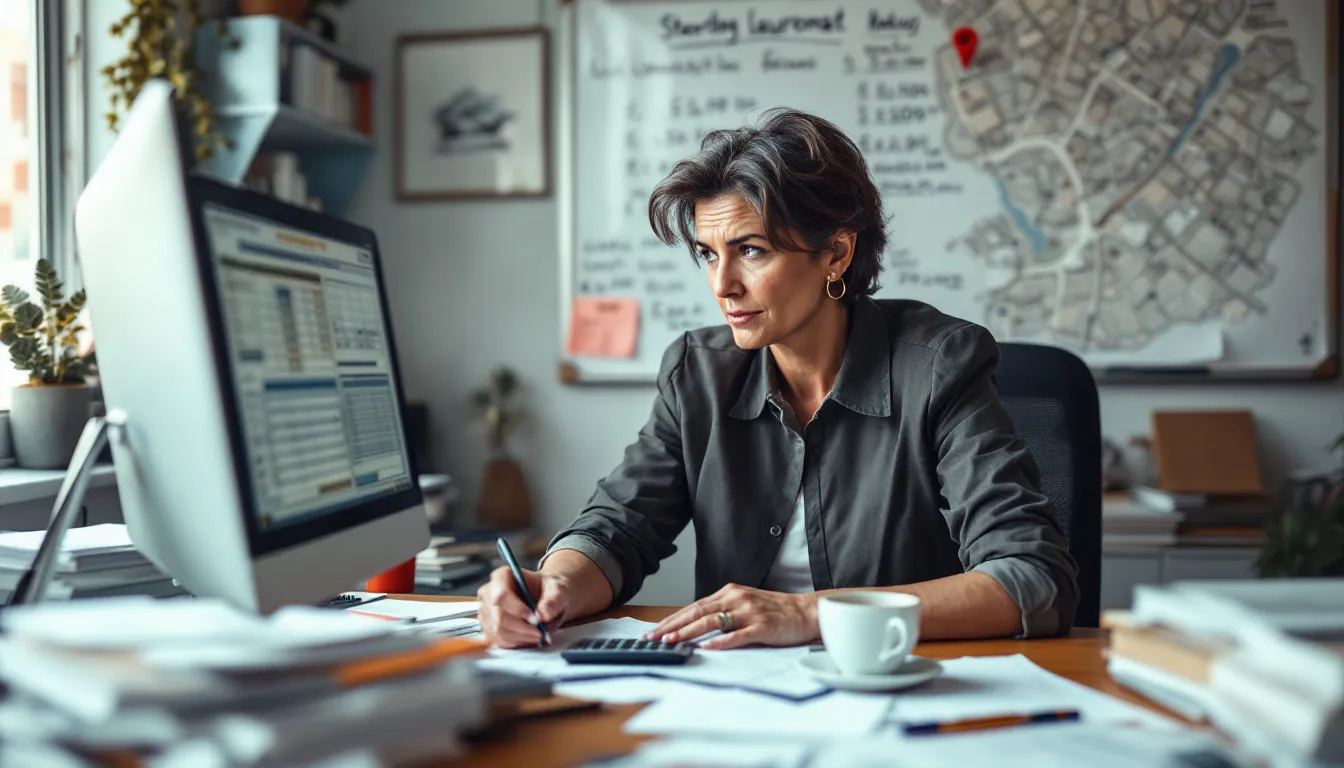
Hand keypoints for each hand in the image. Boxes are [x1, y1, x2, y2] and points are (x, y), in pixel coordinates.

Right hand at [476, 566, 570, 648]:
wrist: (545, 599)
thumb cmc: (548, 591)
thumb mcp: (557, 591)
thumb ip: (553, 601)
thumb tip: (542, 616)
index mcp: (503, 576)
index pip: (502, 595)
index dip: (518, 610)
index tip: (536, 620)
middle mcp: (489, 592)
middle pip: (499, 616)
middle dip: (522, 628)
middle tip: (541, 633)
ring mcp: (486, 611)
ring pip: (498, 631)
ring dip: (521, 637)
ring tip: (539, 634)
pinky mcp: (488, 627)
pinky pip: (499, 640)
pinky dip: (517, 642)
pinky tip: (529, 637)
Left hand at [644, 583, 817, 649]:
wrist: (806, 611)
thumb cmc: (774, 611)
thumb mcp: (744, 604)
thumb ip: (723, 611)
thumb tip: (694, 625)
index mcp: (730, 593)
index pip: (694, 607)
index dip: (672, 619)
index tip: (654, 631)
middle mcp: (736, 599)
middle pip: (697, 613)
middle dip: (672, 626)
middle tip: (653, 638)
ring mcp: (749, 612)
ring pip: (712, 622)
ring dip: (688, 632)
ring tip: (671, 641)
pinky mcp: (762, 627)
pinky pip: (737, 635)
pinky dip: (720, 642)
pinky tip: (706, 647)